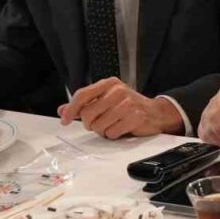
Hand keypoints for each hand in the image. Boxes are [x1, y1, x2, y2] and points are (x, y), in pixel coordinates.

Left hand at [59, 78, 182, 138]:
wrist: (156, 113)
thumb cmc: (129, 106)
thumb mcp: (106, 100)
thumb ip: (85, 104)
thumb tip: (62, 110)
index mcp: (109, 84)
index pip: (82, 95)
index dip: (71, 109)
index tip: (65, 120)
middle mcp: (118, 91)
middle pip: (88, 113)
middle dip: (90, 123)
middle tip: (99, 123)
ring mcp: (128, 104)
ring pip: (99, 125)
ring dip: (103, 130)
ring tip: (113, 124)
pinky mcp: (135, 117)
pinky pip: (112, 133)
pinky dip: (114, 134)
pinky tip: (122, 128)